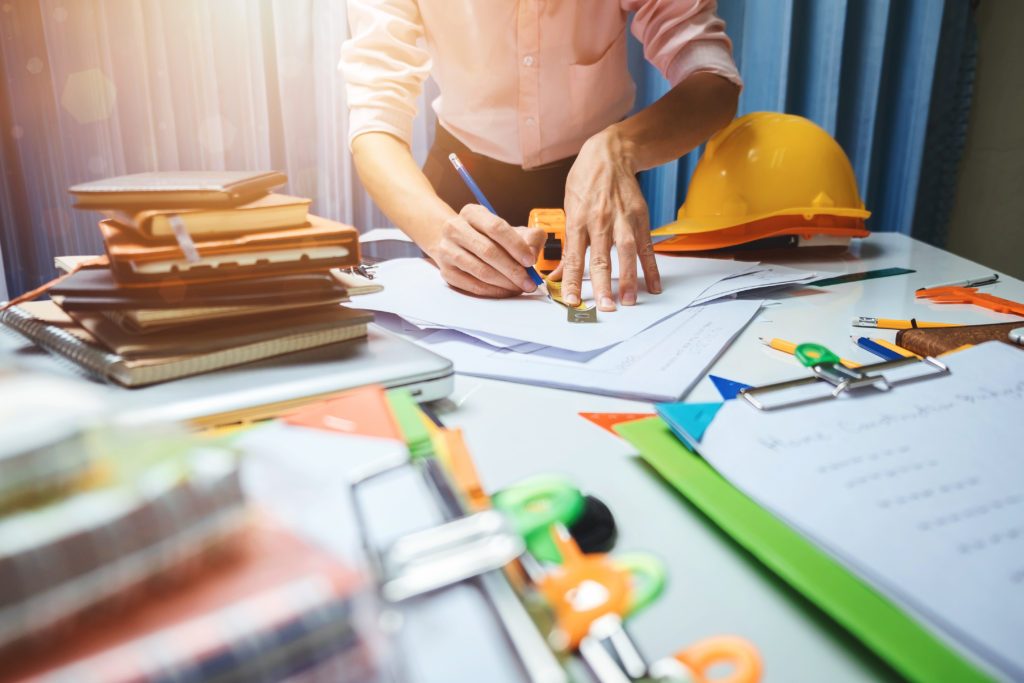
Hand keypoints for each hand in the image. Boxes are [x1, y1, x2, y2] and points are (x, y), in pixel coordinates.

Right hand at [430, 204, 545, 296]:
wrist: (456, 243)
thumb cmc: (489, 238)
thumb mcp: (510, 230)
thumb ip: (530, 237)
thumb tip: (532, 254)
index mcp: (472, 213)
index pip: (496, 227)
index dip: (516, 245)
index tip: (530, 261)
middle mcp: (455, 228)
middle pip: (488, 251)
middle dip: (513, 270)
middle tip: (529, 282)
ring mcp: (447, 250)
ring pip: (480, 270)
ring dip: (505, 282)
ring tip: (520, 287)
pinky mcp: (446, 271)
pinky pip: (473, 285)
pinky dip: (493, 291)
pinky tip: (506, 291)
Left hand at [552, 128, 661, 309]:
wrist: (610, 153)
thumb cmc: (584, 181)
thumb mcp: (568, 208)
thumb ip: (567, 244)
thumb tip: (557, 275)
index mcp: (577, 221)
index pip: (573, 258)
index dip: (572, 281)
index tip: (572, 301)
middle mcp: (599, 221)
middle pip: (600, 259)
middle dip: (602, 286)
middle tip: (605, 308)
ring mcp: (622, 219)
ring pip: (625, 253)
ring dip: (628, 279)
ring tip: (629, 301)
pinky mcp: (640, 217)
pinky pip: (647, 247)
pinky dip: (651, 267)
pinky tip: (654, 285)